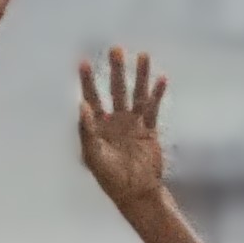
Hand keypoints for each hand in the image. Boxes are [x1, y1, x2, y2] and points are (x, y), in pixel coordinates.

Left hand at [78, 46, 170, 217]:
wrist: (136, 193)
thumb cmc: (110, 178)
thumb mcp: (93, 156)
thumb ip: (86, 130)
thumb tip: (82, 105)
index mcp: (98, 127)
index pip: (91, 98)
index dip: (87, 80)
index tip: (83, 63)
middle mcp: (116, 121)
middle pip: (116, 90)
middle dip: (116, 70)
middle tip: (116, 49)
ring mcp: (133, 124)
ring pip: (137, 94)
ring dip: (140, 76)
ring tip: (143, 55)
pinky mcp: (149, 130)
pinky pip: (153, 108)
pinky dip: (157, 94)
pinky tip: (162, 79)